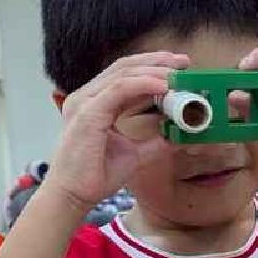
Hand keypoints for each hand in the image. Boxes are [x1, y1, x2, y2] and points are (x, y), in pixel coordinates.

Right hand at [46, 52, 185, 211]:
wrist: (74, 196)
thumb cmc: (95, 175)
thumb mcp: (134, 153)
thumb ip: (153, 140)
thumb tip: (178, 134)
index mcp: (95, 102)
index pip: (125, 74)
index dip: (152, 67)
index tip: (179, 69)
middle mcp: (87, 97)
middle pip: (124, 67)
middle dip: (157, 62)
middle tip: (183, 63)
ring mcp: (85, 102)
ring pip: (123, 74)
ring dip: (154, 71)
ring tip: (178, 74)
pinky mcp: (88, 113)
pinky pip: (120, 89)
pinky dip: (144, 84)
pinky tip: (163, 86)